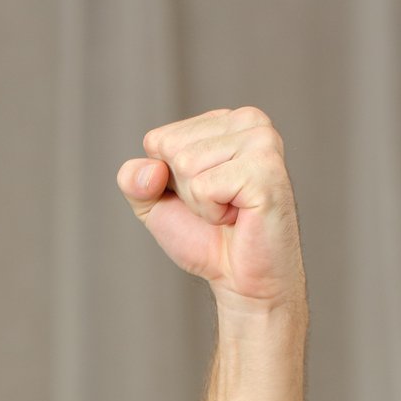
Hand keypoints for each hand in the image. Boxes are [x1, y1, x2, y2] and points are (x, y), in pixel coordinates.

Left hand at [118, 107, 305, 317]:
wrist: (242, 280)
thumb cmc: (204, 238)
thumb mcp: (155, 203)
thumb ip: (133, 179)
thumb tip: (151, 170)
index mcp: (225, 120)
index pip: (158, 139)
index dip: (166, 179)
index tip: (200, 195)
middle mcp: (249, 121)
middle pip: (171, 149)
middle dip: (184, 190)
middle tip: (218, 207)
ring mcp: (262, 141)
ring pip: (187, 165)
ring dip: (200, 203)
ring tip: (229, 211)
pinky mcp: (266, 169)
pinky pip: (205, 187)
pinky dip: (212, 213)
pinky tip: (238, 216)